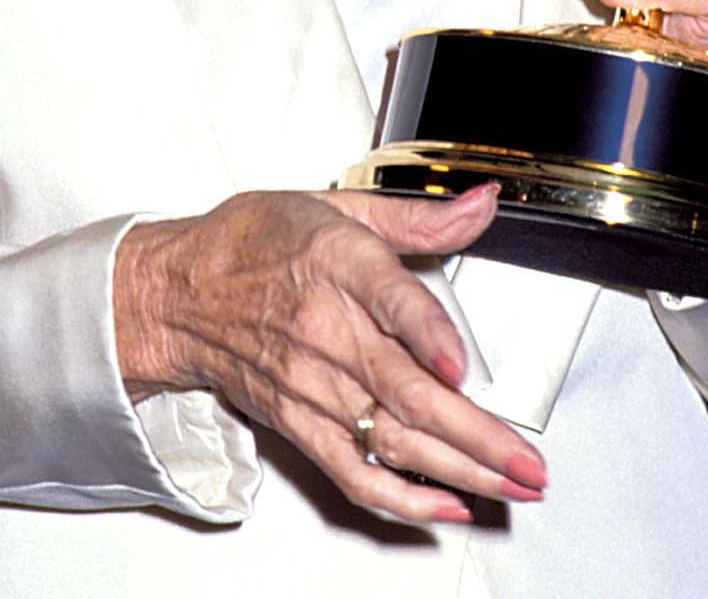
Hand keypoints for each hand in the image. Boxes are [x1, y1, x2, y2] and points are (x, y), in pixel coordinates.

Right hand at [113, 183, 546, 523]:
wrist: (179, 291)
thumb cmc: (255, 241)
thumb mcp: (337, 205)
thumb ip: (419, 215)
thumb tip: (482, 203)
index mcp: (336, 259)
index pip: (387, 299)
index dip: (426, 335)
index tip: (460, 366)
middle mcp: (324, 327)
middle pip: (404, 390)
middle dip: (476, 435)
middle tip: (528, 462)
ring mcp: (310, 383)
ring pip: (390, 438)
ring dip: (458, 470)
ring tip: (510, 486)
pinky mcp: (297, 421)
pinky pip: (352, 471)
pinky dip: (401, 497)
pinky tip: (445, 504)